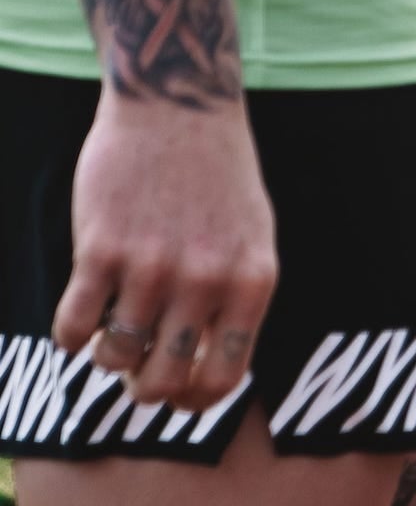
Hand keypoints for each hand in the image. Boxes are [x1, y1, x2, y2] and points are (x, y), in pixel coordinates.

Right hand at [53, 91, 276, 411]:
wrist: (178, 103)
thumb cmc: (217, 175)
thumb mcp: (253, 236)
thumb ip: (238, 300)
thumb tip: (211, 375)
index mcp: (252, 280)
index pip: (225, 379)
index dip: (194, 402)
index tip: (177, 394)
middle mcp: (205, 279)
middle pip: (165, 382)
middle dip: (145, 388)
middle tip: (137, 368)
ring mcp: (151, 265)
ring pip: (115, 358)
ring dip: (108, 357)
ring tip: (112, 329)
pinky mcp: (100, 247)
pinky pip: (74, 327)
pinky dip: (71, 334)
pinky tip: (82, 312)